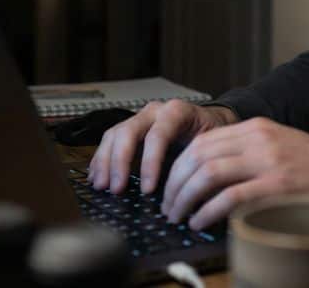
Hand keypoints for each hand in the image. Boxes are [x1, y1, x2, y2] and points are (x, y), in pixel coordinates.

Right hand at [88, 100, 238, 194]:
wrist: (211, 121)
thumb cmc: (212, 135)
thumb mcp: (211, 146)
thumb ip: (199, 164)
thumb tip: (190, 196)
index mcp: (177, 112)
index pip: (157, 135)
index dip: (150, 163)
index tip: (149, 189)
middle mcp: (155, 111)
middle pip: (128, 132)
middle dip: (119, 163)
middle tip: (117, 189)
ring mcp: (140, 118)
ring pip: (114, 135)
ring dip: (105, 162)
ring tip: (101, 186)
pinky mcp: (131, 128)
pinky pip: (110, 140)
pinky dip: (101, 159)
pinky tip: (96, 176)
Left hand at [159, 117, 308, 230]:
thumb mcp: (275, 143)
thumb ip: (243, 151)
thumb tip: (203, 172)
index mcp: (254, 127)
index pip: (203, 141)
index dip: (178, 165)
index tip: (169, 184)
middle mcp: (258, 139)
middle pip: (198, 156)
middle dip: (175, 183)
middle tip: (168, 205)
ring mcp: (267, 161)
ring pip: (208, 174)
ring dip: (186, 198)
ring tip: (179, 215)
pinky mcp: (276, 184)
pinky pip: (230, 197)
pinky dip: (208, 211)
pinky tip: (200, 221)